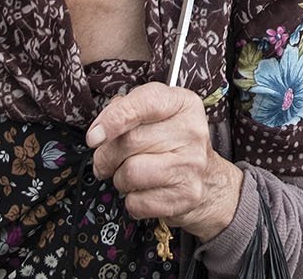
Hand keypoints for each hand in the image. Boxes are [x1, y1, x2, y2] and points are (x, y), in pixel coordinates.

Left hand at [88, 82, 244, 240]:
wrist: (208, 182)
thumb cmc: (173, 145)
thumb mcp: (157, 116)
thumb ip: (127, 110)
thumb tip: (100, 129)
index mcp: (183, 104)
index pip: (145, 103)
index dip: (113, 119)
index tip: (94, 136)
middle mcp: (192, 131)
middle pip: (129, 141)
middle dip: (106, 155)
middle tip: (106, 160)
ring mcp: (191, 165)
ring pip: (130, 173)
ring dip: (118, 178)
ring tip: (128, 176)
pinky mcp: (186, 195)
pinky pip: (137, 201)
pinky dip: (132, 200)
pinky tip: (144, 191)